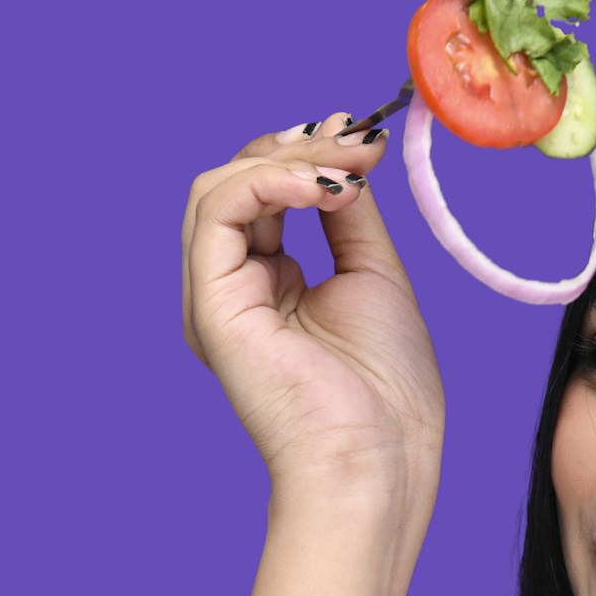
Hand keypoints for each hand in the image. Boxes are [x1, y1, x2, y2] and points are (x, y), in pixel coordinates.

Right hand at [182, 112, 444, 494]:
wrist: (377, 457)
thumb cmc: (386, 389)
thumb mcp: (373, 274)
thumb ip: (349, 213)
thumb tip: (344, 157)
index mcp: (267, 287)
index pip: (267, 195)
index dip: (311, 155)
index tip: (366, 138)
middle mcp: (232, 289)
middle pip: (238, 182)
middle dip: (301, 148)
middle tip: (361, 139)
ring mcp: (215, 297)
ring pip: (220, 187)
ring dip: (289, 159)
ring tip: (348, 168)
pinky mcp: (210, 304)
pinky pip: (218, 210)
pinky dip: (270, 182)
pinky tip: (325, 188)